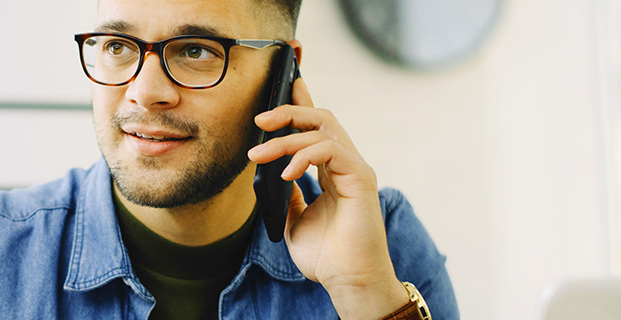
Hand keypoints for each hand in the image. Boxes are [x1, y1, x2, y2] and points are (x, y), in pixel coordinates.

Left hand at [245, 40, 408, 318]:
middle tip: (258, 120)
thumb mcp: (295, 221)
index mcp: (332, 170)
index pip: (316, 127)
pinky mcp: (361, 178)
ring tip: (259, 154)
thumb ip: (287, 195)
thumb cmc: (327, 257)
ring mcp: (355, 169)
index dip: (300, 102)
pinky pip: (331, 150)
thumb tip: (268, 174)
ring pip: (322, 129)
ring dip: (285, 138)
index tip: (285, 83)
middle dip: (288, 111)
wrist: (347, 281)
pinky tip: (286, 174)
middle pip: (320, 118)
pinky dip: (304, 156)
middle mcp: (346, 164)